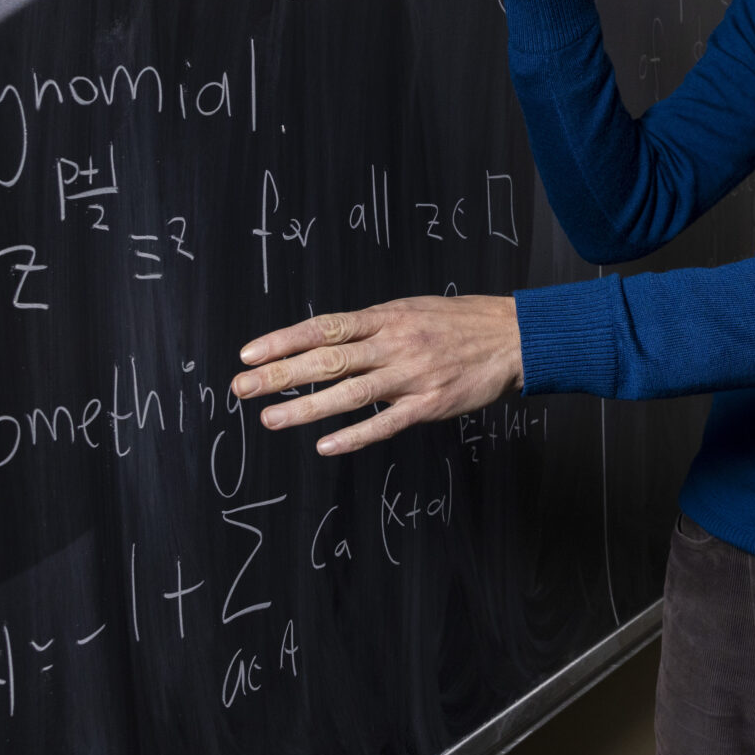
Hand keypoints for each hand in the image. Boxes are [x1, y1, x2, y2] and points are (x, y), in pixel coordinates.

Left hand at [231, 296, 522, 455]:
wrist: (513, 337)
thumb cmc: (460, 322)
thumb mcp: (411, 310)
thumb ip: (371, 327)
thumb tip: (326, 339)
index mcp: (386, 317)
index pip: (324, 327)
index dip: (283, 340)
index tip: (249, 353)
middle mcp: (394, 344)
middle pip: (327, 360)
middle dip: (280, 375)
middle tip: (241, 387)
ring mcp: (411, 375)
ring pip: (349, 393)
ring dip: (306, 408)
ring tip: (269, 419)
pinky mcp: (430, 403)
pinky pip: (386, 422)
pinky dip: (355, 435)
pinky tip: (326, 445)